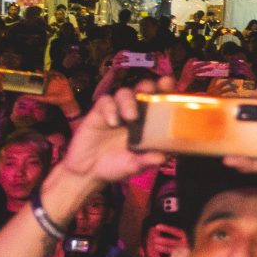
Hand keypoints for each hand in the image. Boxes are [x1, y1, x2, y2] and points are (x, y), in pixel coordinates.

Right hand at [57, 82, 173, 185]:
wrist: (87, 172)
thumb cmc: (116, 166)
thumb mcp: (134, 165)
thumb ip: (146, 161)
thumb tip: (162, 158)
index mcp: (149, 122)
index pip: (160, 100)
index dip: (166, 90)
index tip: (170, 84)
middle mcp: (135, 112)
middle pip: (143, 89)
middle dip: (150, 87)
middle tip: (152, 92)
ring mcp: (116, 111)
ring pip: (124, 93)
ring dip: (129, 101)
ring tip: (131, 117)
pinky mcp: (98, 113)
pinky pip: (105, 102)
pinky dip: (110, 109)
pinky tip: (113, 122)